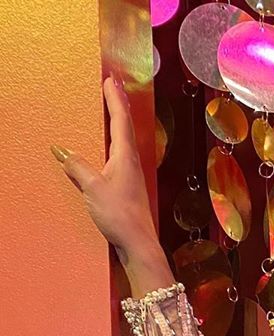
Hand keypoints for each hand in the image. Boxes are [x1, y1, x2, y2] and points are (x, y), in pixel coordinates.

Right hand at [53, 76, 162, 271]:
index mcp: (125, 156)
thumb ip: (78, 167)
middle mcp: (132, 163)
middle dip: (118, 106)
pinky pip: (122, 159)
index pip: (119, 120)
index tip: (110, 80)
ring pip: (125, 143)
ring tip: (112, 111)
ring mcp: (133, 176)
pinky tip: (111, 150)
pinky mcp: (131, 189)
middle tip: (112, 87)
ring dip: (118, 124)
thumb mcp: (93, 188)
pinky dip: (116, 145)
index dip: (114, 99)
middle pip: (125, 128)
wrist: (140, 245)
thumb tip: (62, 151)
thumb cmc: (120, 215)